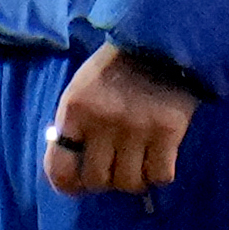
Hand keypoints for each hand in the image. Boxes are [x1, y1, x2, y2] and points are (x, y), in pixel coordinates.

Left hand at [46, 40, 200, 198]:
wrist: (158, 43)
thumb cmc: (114, 69)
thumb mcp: (81, 90)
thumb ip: (75, 126)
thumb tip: (72, 166)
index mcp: (75, 111)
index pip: (60, 167)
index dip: (67, 185)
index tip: (77, 187)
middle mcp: (103, 122)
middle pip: (97, 180)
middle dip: (104, 181)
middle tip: (113, 170)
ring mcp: (137, 128)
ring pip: (130, 183)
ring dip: (133, 180)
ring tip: (137, 166)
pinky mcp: (168, 132)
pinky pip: (161, 175)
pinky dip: (159, 175)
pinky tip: (158, 161)